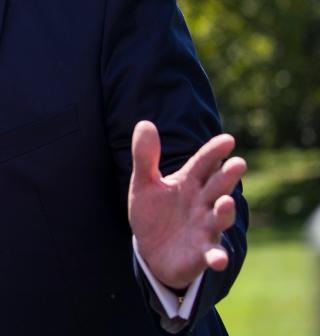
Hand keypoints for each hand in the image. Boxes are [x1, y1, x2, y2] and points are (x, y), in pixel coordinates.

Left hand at [128, 121, 245, 289]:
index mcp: (189, 183)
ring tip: (226, 202)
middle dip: (227, 177)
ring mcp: (205, 229)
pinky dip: (217, 257)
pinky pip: (212, 255)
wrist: (152, 252)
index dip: (214, 152)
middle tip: (239, 163)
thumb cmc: (154, 214)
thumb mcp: (144, 184)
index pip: (203, 164)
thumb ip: (145, 156)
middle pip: (216, 187)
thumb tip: (144, 123)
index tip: (228, 140)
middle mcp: (203, 204)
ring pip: (219, 218)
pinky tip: (219, 260)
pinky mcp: (202, 254)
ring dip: (225, 211)